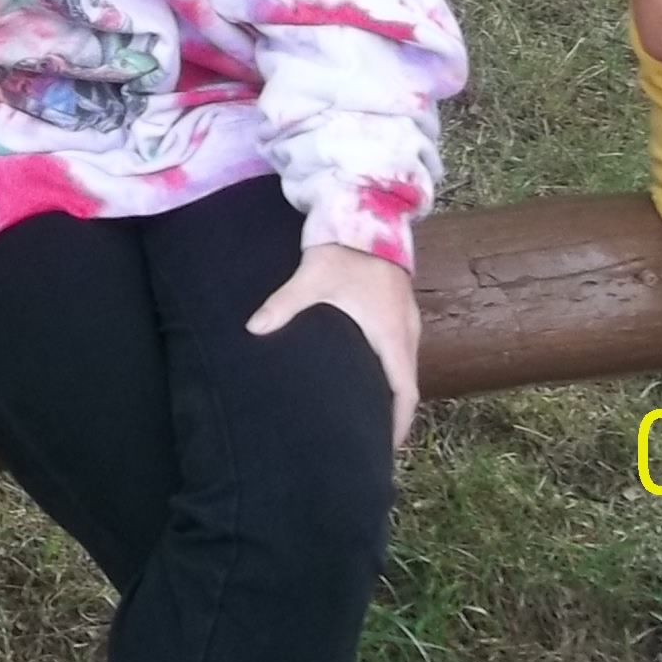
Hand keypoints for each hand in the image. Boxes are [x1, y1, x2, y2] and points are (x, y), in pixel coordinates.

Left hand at [247, 244, 418, 451]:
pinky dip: (391, 371)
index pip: (404, 392)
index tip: (385, 450)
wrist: (367, 211)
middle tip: (372, 441)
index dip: (398, 424)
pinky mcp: (400, 308)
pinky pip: (402, 351)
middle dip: (394, 415)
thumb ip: (284, 305)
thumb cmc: (343, 249)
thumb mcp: (312, 277)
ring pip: (405, 368)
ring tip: (371, 417)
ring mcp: (407, 319)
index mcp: (390, 333)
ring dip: (392, 393)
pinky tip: (370, 375)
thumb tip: (253, 330)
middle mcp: (406, 331)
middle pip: (407, 386)